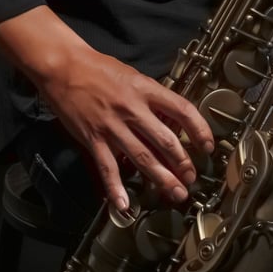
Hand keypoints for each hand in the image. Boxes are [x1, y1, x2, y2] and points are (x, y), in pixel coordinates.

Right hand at [0, 7, 214, 212]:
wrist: (65, 67)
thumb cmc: (99, 68)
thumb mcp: (132, 75)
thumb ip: (150, 97)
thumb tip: (170, 119)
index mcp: (145, 89)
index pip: (181, 109)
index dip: (199, 129)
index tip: (207, 145)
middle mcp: (132, 108)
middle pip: (165, 139)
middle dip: (181, 162)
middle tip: (191, 178)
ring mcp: (112, 125)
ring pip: (142, 157)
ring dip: (160, 178)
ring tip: (174, 193)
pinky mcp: (93, 138)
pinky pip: (108, 167)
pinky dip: (116, 188)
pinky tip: (124, 205)